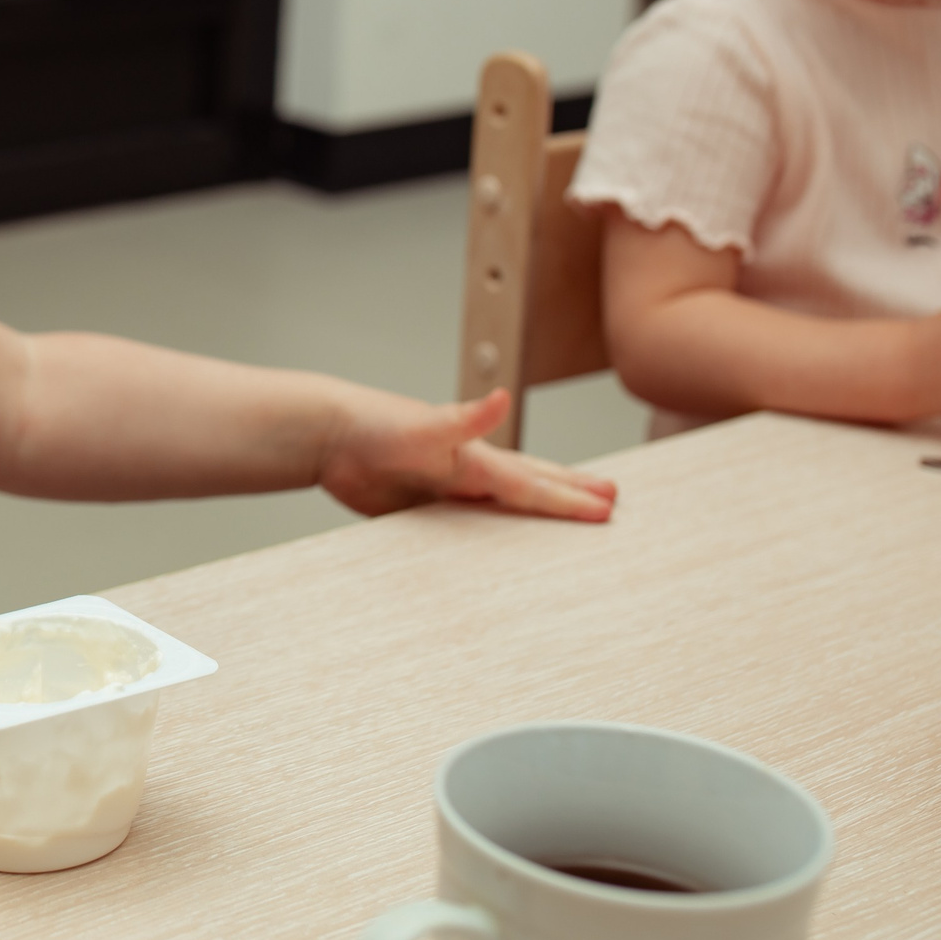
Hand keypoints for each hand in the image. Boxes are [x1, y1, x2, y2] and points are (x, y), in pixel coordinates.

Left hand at [316, 387, 614, 521]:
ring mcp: (445, 491)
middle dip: (570, 493)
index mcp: (475, 459)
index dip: (569, 498)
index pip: (532, 485)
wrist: (328, 433)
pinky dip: (488, 535)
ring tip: (569, 512)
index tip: (609, 508)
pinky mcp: (420, 510)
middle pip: (528, 486)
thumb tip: (501, 398)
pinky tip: (496, 541)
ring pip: (502, 506)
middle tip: (613, 499)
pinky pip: (463, 530)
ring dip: (537, 511)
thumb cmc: (374, 424)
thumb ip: (464, 418)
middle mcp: (467, 474)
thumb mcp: (425, 425)